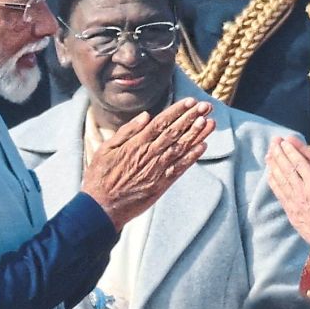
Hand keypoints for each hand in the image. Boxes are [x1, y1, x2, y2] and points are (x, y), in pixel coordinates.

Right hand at [81, 98, 214, 229]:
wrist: (101, 208)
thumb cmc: (100, 177)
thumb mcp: (105, 149)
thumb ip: (126, 132)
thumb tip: (146, 116)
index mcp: (135, 144)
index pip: (161, 123)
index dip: (177, 111)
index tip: (190, 101)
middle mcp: (149, 155)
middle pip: (174, 133)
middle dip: (191, 118)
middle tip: (206, 106)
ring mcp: (156, 171)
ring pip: (180, 148)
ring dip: (196, 135)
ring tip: (209, 122)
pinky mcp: (160, 185)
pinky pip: (180, 169)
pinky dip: (192, 157)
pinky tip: (203, 146)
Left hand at [265, 136, 309, 244]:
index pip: (300, 163)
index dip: (292, 150)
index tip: (285, 141)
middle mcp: (302, 191)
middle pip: (287, 168)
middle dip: (279, 153)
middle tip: (273, 141)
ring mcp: (294, 201)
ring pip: (280, 179)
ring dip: (273, 165)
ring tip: (268, 153)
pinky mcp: (290, 211)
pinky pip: (279, 192)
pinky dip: (273, 181)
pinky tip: (269, 174)